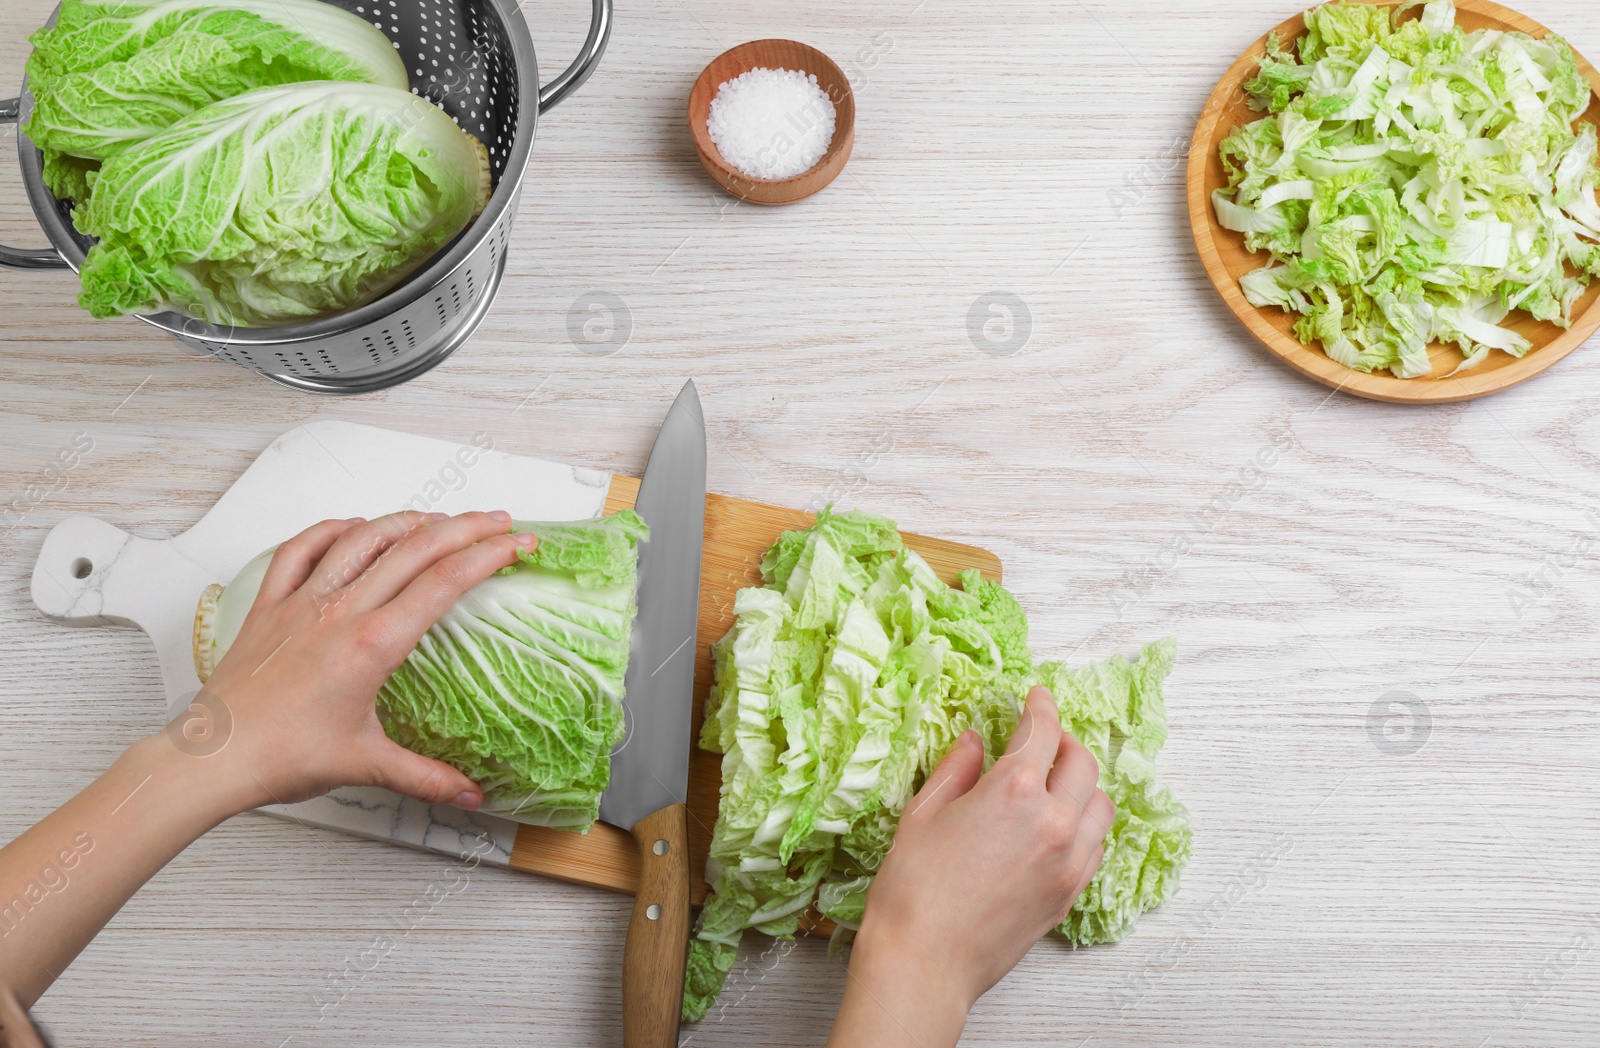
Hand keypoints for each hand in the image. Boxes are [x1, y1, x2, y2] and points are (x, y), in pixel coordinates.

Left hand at [198, 509, 534, 808]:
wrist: (212, 758)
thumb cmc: (280, 757)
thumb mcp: (366, 765)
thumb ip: (426, 777)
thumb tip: (470, 796)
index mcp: (374, 644)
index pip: (445, 582)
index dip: (488, 556)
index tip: (517, 544)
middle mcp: (341, 612)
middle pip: (415, 548)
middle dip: (464, 527)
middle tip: (497, 521)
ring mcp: (303, 602)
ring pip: (363, 539)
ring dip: (407, 521)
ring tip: (438, 518)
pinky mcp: (270, 606)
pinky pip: (301, 550)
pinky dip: (332, 530)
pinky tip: (353, 526)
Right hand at [827, 687, 1113, 1047]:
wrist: (925, 961)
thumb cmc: (912, 890)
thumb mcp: (924, 814)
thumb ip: (956, 769)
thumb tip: (974, 742)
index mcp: (1013, 792)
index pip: (1043, 731)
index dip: (1040, 706)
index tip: (1036, 697)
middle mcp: (1053, 822)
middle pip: (1082, 763)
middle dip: (1065, 742)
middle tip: (1043, 738)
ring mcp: (1068, 862)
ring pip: (1100, 806)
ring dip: (1081, 785)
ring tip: (1054, 783)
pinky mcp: (1068, 894)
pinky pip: (1095, 847)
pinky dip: (1084, 825)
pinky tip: (1057, 826)